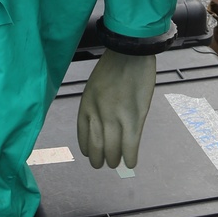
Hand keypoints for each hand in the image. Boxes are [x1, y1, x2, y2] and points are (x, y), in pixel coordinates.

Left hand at [77, 48, 155, 168]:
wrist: (131, 52)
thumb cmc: (114, 66)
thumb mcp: (95, 86)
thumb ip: (96, 105)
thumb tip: (102, 126)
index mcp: (86, 105)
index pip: (83, 134)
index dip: (87, 148)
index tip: (90, 154)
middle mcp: (98, 114)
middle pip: (96, 146)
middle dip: (99, 159)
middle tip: (104, 164)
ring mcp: (116, 117)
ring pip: (112, 149)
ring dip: (114, 160)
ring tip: (117, 163)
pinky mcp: (134, 118)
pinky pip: (130, 144)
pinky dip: (130, 156)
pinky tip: (131, 162)